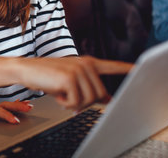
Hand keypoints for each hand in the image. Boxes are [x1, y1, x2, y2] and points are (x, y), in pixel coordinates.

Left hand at [0, 100, 33, 134]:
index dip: (6, 115)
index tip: (15, 120)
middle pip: (3, 105)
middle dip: (16, 106)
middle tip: (29, 108)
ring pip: (4, 107)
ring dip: (16, 105)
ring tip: (29, 105)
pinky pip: (2, 110)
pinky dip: (12, 107)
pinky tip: (20, 105)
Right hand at [17, 55, 132, 111]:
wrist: (27, 70)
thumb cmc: (48, 77)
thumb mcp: (71, 82)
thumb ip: (90, 88)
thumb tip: (107, 100)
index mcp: (88, 63)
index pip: (112, 65)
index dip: (126, 69)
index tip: (139, 69)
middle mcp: (86, 64)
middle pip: (100, 94)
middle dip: (86, 102)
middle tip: (69, 98)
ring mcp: (79, 70)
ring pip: (90, 99)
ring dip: (75, 103)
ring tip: (62, 94)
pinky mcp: (70, 78)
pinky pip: (76, 102)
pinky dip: (66, 104)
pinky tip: (57, 94)